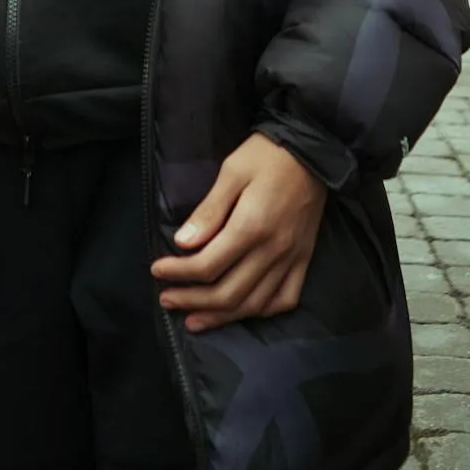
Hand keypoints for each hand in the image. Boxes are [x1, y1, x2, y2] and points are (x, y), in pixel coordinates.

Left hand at [151, 132, 326, 332]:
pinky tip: (241, 311)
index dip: (178, 272)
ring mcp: (291, 259)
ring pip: (253, 304)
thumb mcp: (231, 171)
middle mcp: (273, 250)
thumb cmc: (266, 155)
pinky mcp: (304, 260)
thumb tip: (182, 243)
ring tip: (193, 319)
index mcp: (251, 227)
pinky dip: (260, 311)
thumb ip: (209, 211)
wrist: (313, 150)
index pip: (207, 265)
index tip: (157, 270)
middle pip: (227, 293)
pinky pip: (284, 299)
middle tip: (166, 299)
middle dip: (192, 301)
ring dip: (220, 316)